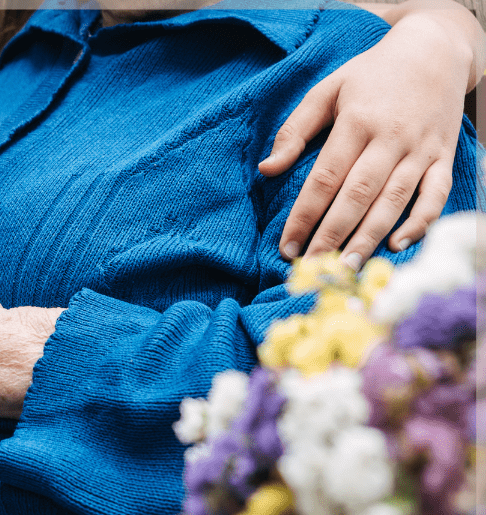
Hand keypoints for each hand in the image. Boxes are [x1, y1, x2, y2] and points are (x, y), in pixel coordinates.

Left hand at [261, 12, 470, 270]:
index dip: (304, 216)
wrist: (434, 51)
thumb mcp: (327, 90)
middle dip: (332, 235)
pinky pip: (435, 195)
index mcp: (357, 122)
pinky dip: (420, 222)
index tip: (287, 246)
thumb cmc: (371, 74)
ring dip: (370, 237)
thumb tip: (267, 169)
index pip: (324, 179)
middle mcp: (390, 139)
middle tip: (313, 267)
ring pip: (394, 202)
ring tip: (347, 267)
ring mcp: (420, 151)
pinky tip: (398, 245)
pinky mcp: (443, 158)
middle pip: (357, 196)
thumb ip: (295, 130)